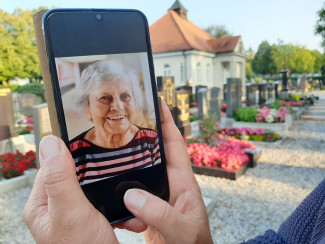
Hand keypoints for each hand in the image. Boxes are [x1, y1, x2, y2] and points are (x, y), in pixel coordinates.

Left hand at [23, 136, 117, 243]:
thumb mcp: (70, 213)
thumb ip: (59, 180)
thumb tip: (50, 143)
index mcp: (43, 204)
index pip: (53, 166)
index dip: (71, 153)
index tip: (92, 144)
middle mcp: (58, 208)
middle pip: (77, 175)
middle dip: (100, 174)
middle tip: (116, 167)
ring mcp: (77, 216)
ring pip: (96, 188)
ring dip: (114, 191)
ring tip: (127, 194)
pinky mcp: (94, 221)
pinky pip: (108, 203)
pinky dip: (121, 207)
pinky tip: (130, 214)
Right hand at [120, 100, 212, 243]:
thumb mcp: (181, 231)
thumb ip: (161, 214)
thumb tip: (132, 196)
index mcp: (183, 183)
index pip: (176, 145)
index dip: (168, 122)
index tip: (158, 103)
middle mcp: (171, 184)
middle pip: (156, 153)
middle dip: (142, 136)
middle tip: (124, 121)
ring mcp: (159, 195)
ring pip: (142, 171)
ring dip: (129, 163)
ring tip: (111, 151)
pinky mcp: (149, 207)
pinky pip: (133, 192)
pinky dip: (122, 189)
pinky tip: (112, 191)